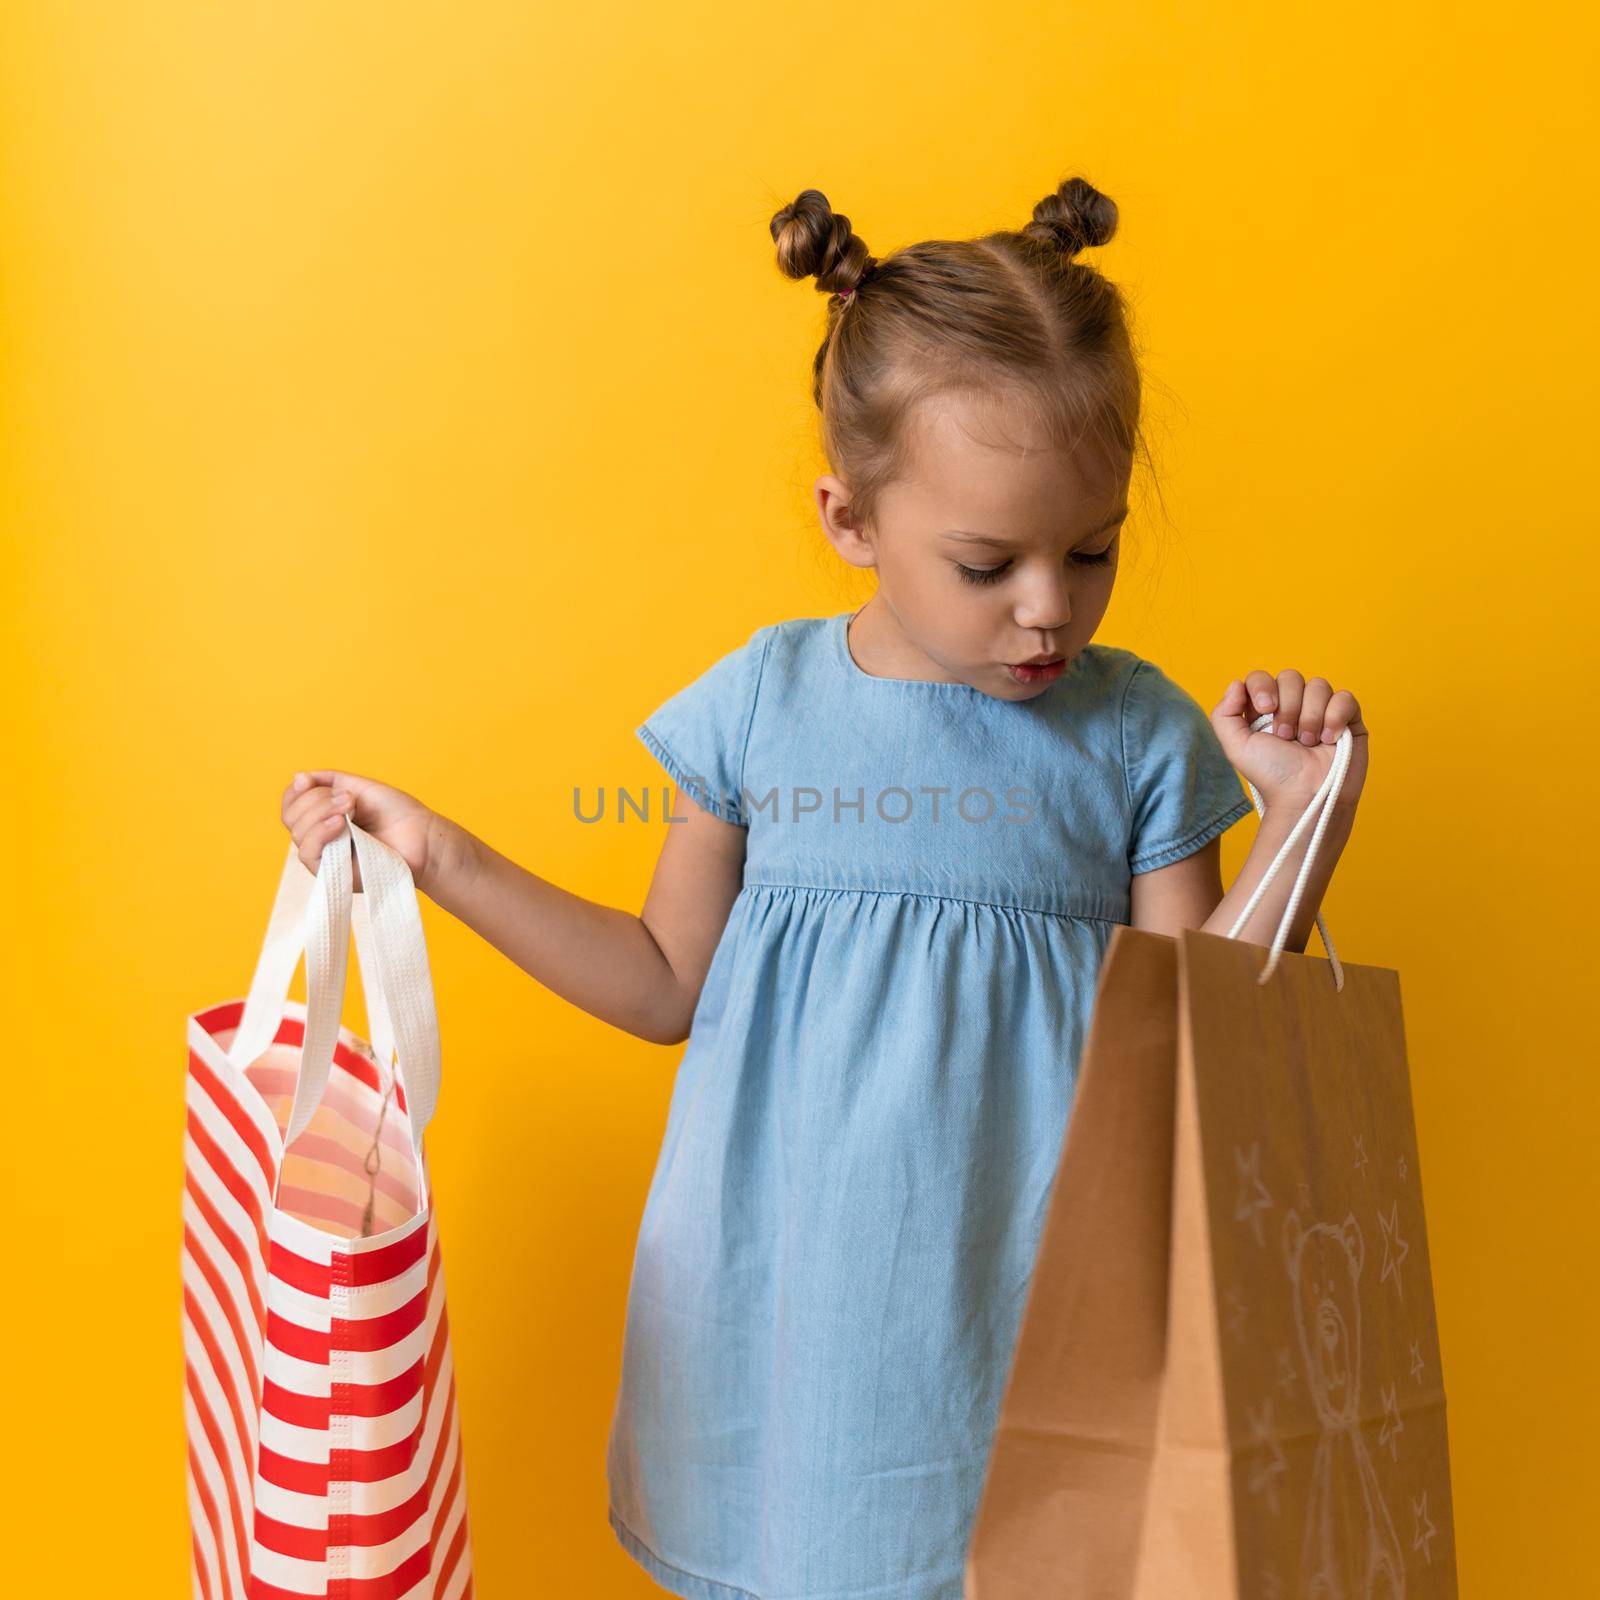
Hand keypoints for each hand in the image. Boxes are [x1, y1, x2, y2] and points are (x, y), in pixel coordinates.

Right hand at [280, 770, 445, 895]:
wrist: (423, 838)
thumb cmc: (398, 815)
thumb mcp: (359, 788)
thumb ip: (328, 781)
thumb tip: (297, 776)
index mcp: (324, 817)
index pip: (291, 805)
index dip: (294, 792)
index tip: (308, 781)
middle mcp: (321, 838)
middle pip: (291, 817)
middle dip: (315, 800)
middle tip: (350, 799)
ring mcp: (326, 857)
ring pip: (298, 833)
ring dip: (320, 812)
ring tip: (350, 807)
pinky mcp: (333, 874)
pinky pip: (310, 854)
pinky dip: (320, 833)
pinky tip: (340, 824)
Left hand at [1210, 670, 1368, 813]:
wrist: (1305, 796)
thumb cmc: (1272, 775)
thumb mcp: (1236, 746)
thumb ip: (1224, 714)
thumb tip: (1236, 683)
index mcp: (1265, 709)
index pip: (1261, 677)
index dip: (1263, 687)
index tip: (1266, 708)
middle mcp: (1293, 705)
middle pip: (1291, 677)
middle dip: (1288, 707)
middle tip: (1286, 737)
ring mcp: (1322, 710)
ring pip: (1319, 685)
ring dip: (1310, 717)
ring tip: (1307, 743)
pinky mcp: (1348, 718)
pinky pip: (1345, 698)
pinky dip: (1335, 717)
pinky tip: (1329, 740)